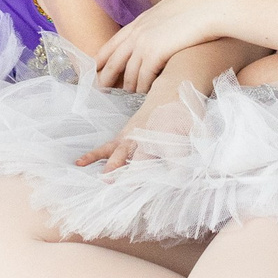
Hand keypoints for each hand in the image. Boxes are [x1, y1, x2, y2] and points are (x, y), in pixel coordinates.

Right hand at [77, 81, 196, 172]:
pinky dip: (94, 155)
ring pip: (121, 152)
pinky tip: (80, 163)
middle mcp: (150, 135)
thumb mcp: (197, 131)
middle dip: (136, 170)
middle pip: (141, 156)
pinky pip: (108, 147)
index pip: (172, 157)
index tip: (167, 184)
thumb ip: (194, 151)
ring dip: (114, 165)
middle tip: (128, 186)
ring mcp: (134, 135)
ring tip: (104, 179)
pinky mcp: (125, 135)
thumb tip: (193, 175)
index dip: (170, 170)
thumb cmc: (186, 114)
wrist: (173, 90)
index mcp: (170, 134)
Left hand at [94, 0, 224, 95]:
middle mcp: (137, 32)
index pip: (114, 41)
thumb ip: (157, 21)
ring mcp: (144, 43)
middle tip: (101, 88)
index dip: (103, 56)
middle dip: (106, 76)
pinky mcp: (154, 55)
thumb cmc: (197, 8)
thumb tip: (158, 27)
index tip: (96, 66)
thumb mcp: (169, 10)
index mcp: (140, 20)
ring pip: (129, 73)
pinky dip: (143, 87)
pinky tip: (146, 92)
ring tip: (130, 92)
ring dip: (129, 85)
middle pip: (114, 60)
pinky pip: (143, 79)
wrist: (208, 9)